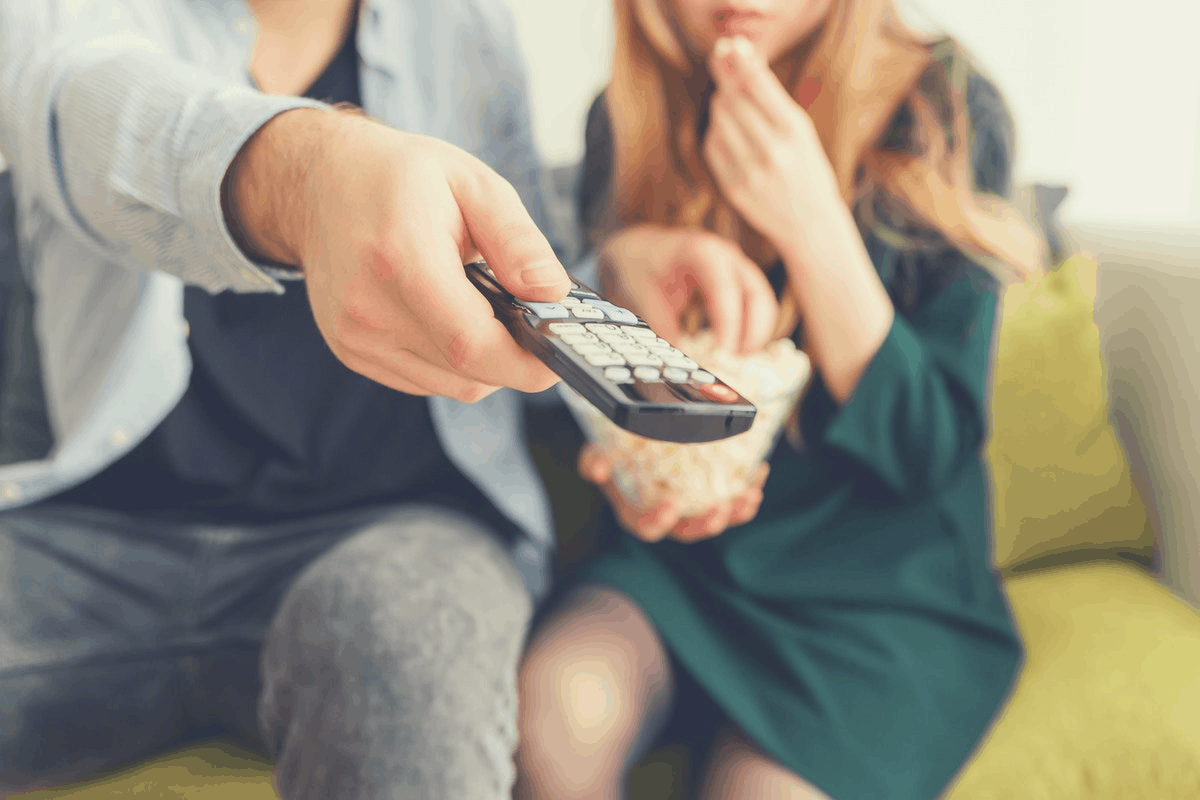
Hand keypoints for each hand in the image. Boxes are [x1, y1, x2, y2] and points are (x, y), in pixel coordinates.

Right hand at [226, 107, 570, 401]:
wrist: (319, 183)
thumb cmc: (399, 177)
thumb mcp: (472, 183)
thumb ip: (517, 240)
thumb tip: (553, 293)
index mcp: (400, 256)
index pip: (469, 343)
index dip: (524, 362)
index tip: (559, 355)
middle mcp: (368, 307)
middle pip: (466, 372)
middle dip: (514, 358)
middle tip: (534, 322)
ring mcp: (355, 336)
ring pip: (451, 384)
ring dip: (484, 361)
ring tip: (485, 307)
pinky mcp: (352, 352)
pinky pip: (426, 380)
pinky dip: (454, 362)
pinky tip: (451, 316)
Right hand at [578, 444, 768, 543]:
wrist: (633, 444)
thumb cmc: (613, 452)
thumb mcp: (597, 452)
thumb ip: (593, 460)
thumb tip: (597, 468)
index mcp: (636, 513)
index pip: (647, 528)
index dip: (660, 521)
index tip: (673, 504)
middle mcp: (666, 519)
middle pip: (688, 533)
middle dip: (707, 524)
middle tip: (721, 507)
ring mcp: (690, 512)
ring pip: (715, 521)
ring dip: (735, 512)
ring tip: (750, 494)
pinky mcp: (710, 499)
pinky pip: (733, 505)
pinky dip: (747, 493)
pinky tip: (759, 473)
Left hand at [599, 224, 778, 355]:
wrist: (645, 247)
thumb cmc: (644, 266)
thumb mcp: (646, 298)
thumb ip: (664, 330)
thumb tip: (682, 363)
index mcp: (702, 251)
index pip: (725, 290)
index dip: (729, 324)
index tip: (723, 354)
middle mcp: (727, 255)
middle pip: (757, 295)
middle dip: (753, 332)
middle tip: (736, 361)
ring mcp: (738, 265)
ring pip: (764, 301)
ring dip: (757, 333)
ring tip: (738, 359)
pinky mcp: (741, 278)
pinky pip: (758, 304)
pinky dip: (754, 328)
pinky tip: (739, 348)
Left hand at [702, 36, 842, 260]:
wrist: (810, 225)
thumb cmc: (808, 170)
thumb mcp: (802, 132)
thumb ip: (772, 100)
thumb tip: (742, 61)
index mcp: (794, 131)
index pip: (756, 84)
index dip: (739, 60)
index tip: (731, 46)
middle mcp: (771, 150)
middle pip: (732, 99)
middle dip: (724, 76)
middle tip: (720, 60)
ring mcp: (749, 171)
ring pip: (719, 120)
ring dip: (721, 103)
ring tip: (730, 99)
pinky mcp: (732, 187)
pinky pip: (713, 146)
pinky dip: (717, 131)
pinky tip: (727, 128)